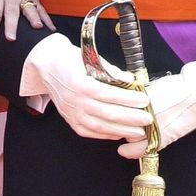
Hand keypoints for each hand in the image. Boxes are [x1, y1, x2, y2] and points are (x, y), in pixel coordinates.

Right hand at [26, 33, 150, 141]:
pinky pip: (90, 132)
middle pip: (108, 113)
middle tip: (148, 119)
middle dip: (131, 118)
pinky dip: (106, 135)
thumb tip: (131, 80)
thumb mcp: (91, 59)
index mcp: (82, 84)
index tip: (145, 100)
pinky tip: (119, 134)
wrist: (46, 66)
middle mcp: (76, 101)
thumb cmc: (70, 60)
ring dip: (122, 130)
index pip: (110, 95)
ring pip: (100, 126)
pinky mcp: (70, 120)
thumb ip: (111, 72)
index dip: (129, 99)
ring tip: (139, 132)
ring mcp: (72, 113)